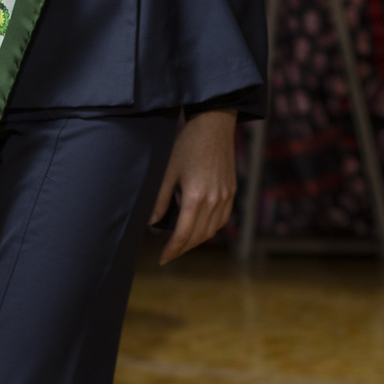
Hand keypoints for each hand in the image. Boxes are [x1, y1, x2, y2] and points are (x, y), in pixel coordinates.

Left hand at [150, 109, 237, 265]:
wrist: (214, 125)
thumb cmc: (187, 144)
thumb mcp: (167, 170)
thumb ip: (159, 198)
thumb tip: (151, 222)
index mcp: (195, 197)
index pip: (183, 235)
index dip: (172, 250)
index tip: (162, 258)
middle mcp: (214, 201)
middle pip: (198, 237)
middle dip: (182, 248)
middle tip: (169, 254)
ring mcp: (225, 197)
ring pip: (212, 231)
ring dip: (196, 241)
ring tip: (182, 243)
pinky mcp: (231, 191)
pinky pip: (222, 219)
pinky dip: (210, 229)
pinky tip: (200, 228)